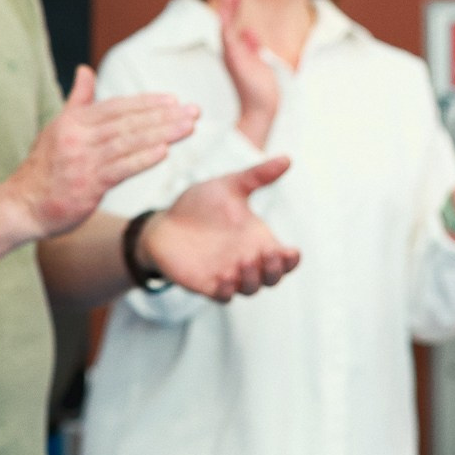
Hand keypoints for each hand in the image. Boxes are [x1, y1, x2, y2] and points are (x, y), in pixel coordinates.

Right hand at [5, 67, 198, 238]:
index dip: (146, 102)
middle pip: (127, 122)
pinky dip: (143, 159)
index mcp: (72, 122)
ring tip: (189, 128)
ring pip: (129, 142)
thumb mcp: (57, 128)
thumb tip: (85, 70)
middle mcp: (77, 138)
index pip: (116, 107)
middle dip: (164, 116)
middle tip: (194, 111)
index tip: (174, 100)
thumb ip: (77, 100)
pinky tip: (164, 151)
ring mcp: (82, 161)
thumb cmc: (44, 168)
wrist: (21, 205)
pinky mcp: (87, 186)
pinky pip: (121, 169)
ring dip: (162, 134)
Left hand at [140, 157, 300, 300]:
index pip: (286, 259)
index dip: (292, 259)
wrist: (163, 223)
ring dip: (251, 279)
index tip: (290, 250)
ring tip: (242, 260)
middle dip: (275, 270)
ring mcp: (228, 275)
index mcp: (258, 241)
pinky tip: (224, 276)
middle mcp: (247, 261)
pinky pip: (222, 296)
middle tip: (266, 254)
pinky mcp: (206, 284)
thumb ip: (256, 176)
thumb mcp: (228, 187)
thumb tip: (287, 158)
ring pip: (250, 289)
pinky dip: (226, 290)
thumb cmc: (199, 207)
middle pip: (272, 278)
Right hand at [217, 0, 281, 147]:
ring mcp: (231, 55)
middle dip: (229, 2)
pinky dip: (227, 24)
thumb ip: (253, 47)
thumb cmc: (262, 90)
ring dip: (228, 8)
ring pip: (226, 26)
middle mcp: (231, 51)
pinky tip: (227, 12)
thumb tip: (250, 32)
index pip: (233, 23)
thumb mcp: (260, 62)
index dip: (233, 6)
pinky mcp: (235, 60)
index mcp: (237, 50)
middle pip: (227, 21)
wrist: (262, 109)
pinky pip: (228, 38)